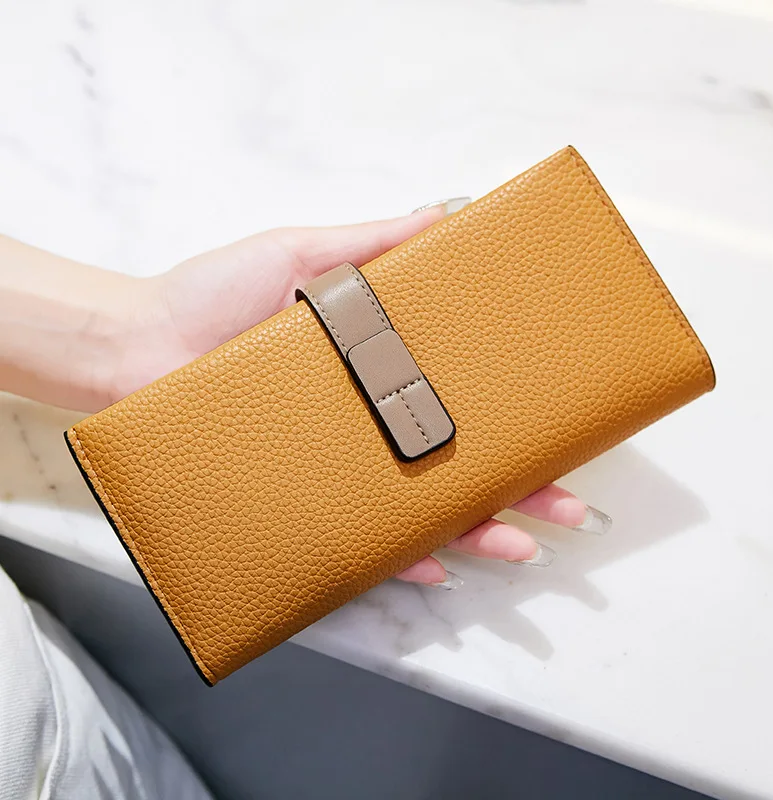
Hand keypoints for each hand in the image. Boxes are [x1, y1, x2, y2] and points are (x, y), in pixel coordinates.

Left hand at [115, 205, 611, 586]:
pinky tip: (441, 565)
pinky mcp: (306, 495)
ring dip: (480, 527)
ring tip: (527, 544)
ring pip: (424, 506)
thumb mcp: (303, 254)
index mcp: (382, 367)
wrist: (135, 347)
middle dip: (522, 485)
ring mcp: (343, 463)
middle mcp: (370, 420)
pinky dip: (399, 554)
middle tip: (573, 503)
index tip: (563, 419)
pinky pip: (360, 538)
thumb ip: (372, 242)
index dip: (516, 412)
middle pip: (460, 459)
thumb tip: (448, 213)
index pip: (464, 394)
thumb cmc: (212, 297)